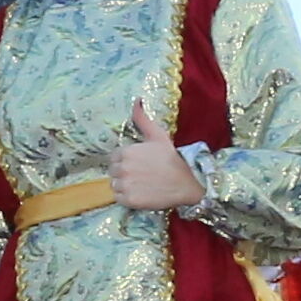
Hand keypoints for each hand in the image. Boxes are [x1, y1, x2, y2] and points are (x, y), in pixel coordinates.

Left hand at [103, 88, 199, 215]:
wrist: (187, 181)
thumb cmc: (171, 158)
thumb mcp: (157, 135)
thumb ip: (142, 119)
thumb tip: (136, 100)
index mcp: (126, 152)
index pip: (115, 157)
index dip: (125, 160)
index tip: (138, 164)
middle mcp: (122, 168)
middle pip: (113, 171)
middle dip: (123, 172)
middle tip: (141, 174)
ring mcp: (125, 185)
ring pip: (114, 185)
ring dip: (124, 185)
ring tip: (141, 184)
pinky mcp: (129, 200)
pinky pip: (119, 198)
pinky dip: (127, 197)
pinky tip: (141, 193)